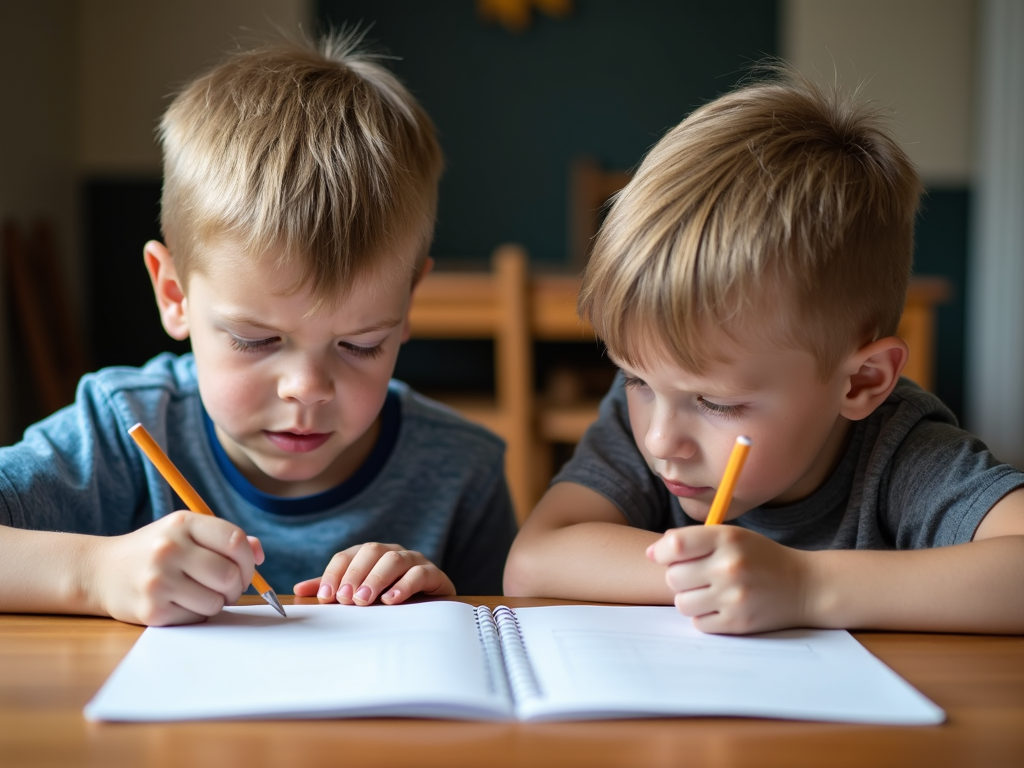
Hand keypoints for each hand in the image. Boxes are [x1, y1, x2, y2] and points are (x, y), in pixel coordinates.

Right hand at [90, 511, 261, 625]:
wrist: (101, 572)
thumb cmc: (155, 551)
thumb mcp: (186, 533)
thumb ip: (225, 539)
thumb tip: (259, 553)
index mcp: (182, 524)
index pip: (235, 541)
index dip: (249, 559)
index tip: (245, 568)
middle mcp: (169, 549)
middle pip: (229, 575)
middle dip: (237, 586)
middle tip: (227, 588)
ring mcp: (158, 581)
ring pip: (216, 601)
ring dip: (217, 603)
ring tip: (201, 594)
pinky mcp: (152, 611)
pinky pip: (197, 618)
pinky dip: (197, 614)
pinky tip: (180, 603)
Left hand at [293, 543, 454, 605]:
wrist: (429, 607)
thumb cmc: (387, 598)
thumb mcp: (357, 594)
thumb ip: (332, 590)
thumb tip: (299, 589)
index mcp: (370, 554)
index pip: (347, 556)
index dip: (334, 574)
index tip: (326, 596)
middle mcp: (391, 552)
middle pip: (371, 552)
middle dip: (355, 575)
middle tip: (346, 599)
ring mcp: (414, 560)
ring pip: (394, 559)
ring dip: (376, 579)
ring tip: (364, 601)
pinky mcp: (433, 574)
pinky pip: (419, 573)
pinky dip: (404, 585)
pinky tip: (391, 600)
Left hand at [646, 526, 809, 633]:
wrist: (805, 586)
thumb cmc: (761, 558)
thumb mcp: (732, 537)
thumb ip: (693, 540)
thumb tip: (652, 553)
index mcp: (727, 538)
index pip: (675, 545)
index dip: (662, 553)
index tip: (664, 557)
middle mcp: (729, 566)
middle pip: (673, 577)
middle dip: (680, 578)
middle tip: (697, 577)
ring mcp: (734, 596)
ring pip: (682, 603)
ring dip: (690, 600)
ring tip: (709, 592)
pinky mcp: (738, 622)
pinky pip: (698, 623)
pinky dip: (705, 617)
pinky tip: (721, 607)